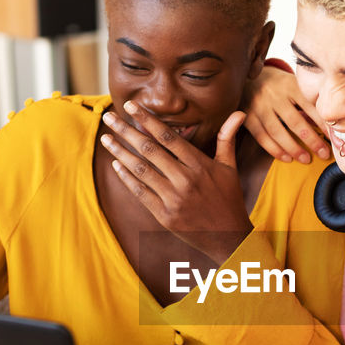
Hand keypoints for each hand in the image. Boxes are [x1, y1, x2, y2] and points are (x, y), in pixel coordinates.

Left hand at [101, 102, 252, 264]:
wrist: (229, 238)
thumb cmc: (229, 199)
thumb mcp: (230, 167)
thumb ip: (227, 138)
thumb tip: (239, 113)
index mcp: (200, 165)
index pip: (168, 137)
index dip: (148, 120)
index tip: (131, 105)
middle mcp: (186, 180)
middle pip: (150, 150)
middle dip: (126, 131)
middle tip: (109, 116)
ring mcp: (174, 199)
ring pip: (141, 170)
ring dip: (120, 152)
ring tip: (106, 138)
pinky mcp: (165, 216)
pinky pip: (141, 193)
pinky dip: (127, 178)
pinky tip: (116, 164)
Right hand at [241, 65, 329, 163]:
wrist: (248, 77)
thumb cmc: (278, 84)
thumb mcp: (293, 84)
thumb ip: (307, 100)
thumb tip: (329, 123)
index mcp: (289, 85)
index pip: (309, 106)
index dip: (322, 123)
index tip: (333, 137)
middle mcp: (273, 95)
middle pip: (294, 122)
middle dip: (311, 140)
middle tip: (323, 153)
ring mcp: (259, 106)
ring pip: (277, 132)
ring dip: (293, 148)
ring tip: (306, 159)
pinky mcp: (248, 116)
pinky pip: (262, 137)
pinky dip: (275, 150)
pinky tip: (287, 158)